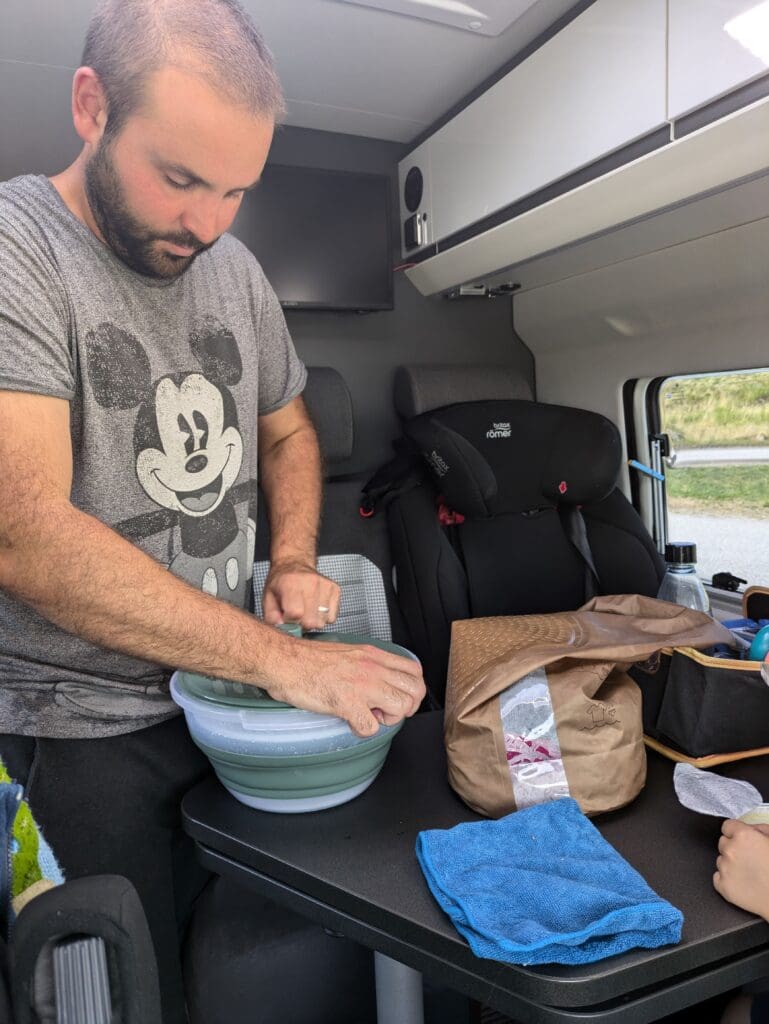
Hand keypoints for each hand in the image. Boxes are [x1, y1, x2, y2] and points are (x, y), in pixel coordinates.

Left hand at [262, 560, 339, 630]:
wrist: (295, 563)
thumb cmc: (281, 582)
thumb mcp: (268, 597)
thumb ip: (271, 616)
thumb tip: (283, 628)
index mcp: (290, 584)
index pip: (296, 614)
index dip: (290, 621)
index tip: (287, 616)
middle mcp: (310, 583)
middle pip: (311, 621)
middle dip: (302, 624)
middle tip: (297, 615)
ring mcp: (325, 585)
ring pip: (323, 621)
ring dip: (313, 620)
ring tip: (306, 610)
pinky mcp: (335, 589)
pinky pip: (332, 617)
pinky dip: (324, 617)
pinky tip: (315, 608)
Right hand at [264, 635, 426, 736]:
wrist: (283, 660)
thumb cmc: (306, 659)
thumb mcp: (347, 652)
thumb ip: (367, 666)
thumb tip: (377, 685)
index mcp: (372, 655)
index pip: (414, 670)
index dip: (412, 690)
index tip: (397, 698)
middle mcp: (372, 668)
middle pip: (415, 690)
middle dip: (405, 707)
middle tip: (386, 712)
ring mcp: (362, 685)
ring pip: (401, 708)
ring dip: (388, 719)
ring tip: (368, 716)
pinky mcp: (347, 703)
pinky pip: (371, 728)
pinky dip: (362, 731)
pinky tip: (350, 722)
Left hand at [713, 819, 768, 919]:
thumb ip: (758, 829)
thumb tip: (748, 828)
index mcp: (743, 836)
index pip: (727, 826)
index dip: (735, 833)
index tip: (742, 840)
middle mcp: (730, 850)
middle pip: (723, 843)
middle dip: (733, 848)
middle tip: (749, 859)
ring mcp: (725, 869)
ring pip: (721, 860)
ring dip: (730, 864)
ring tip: (749, 873)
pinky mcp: (723, 886)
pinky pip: (717, 878)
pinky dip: (727, 880)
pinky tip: (742, 882)